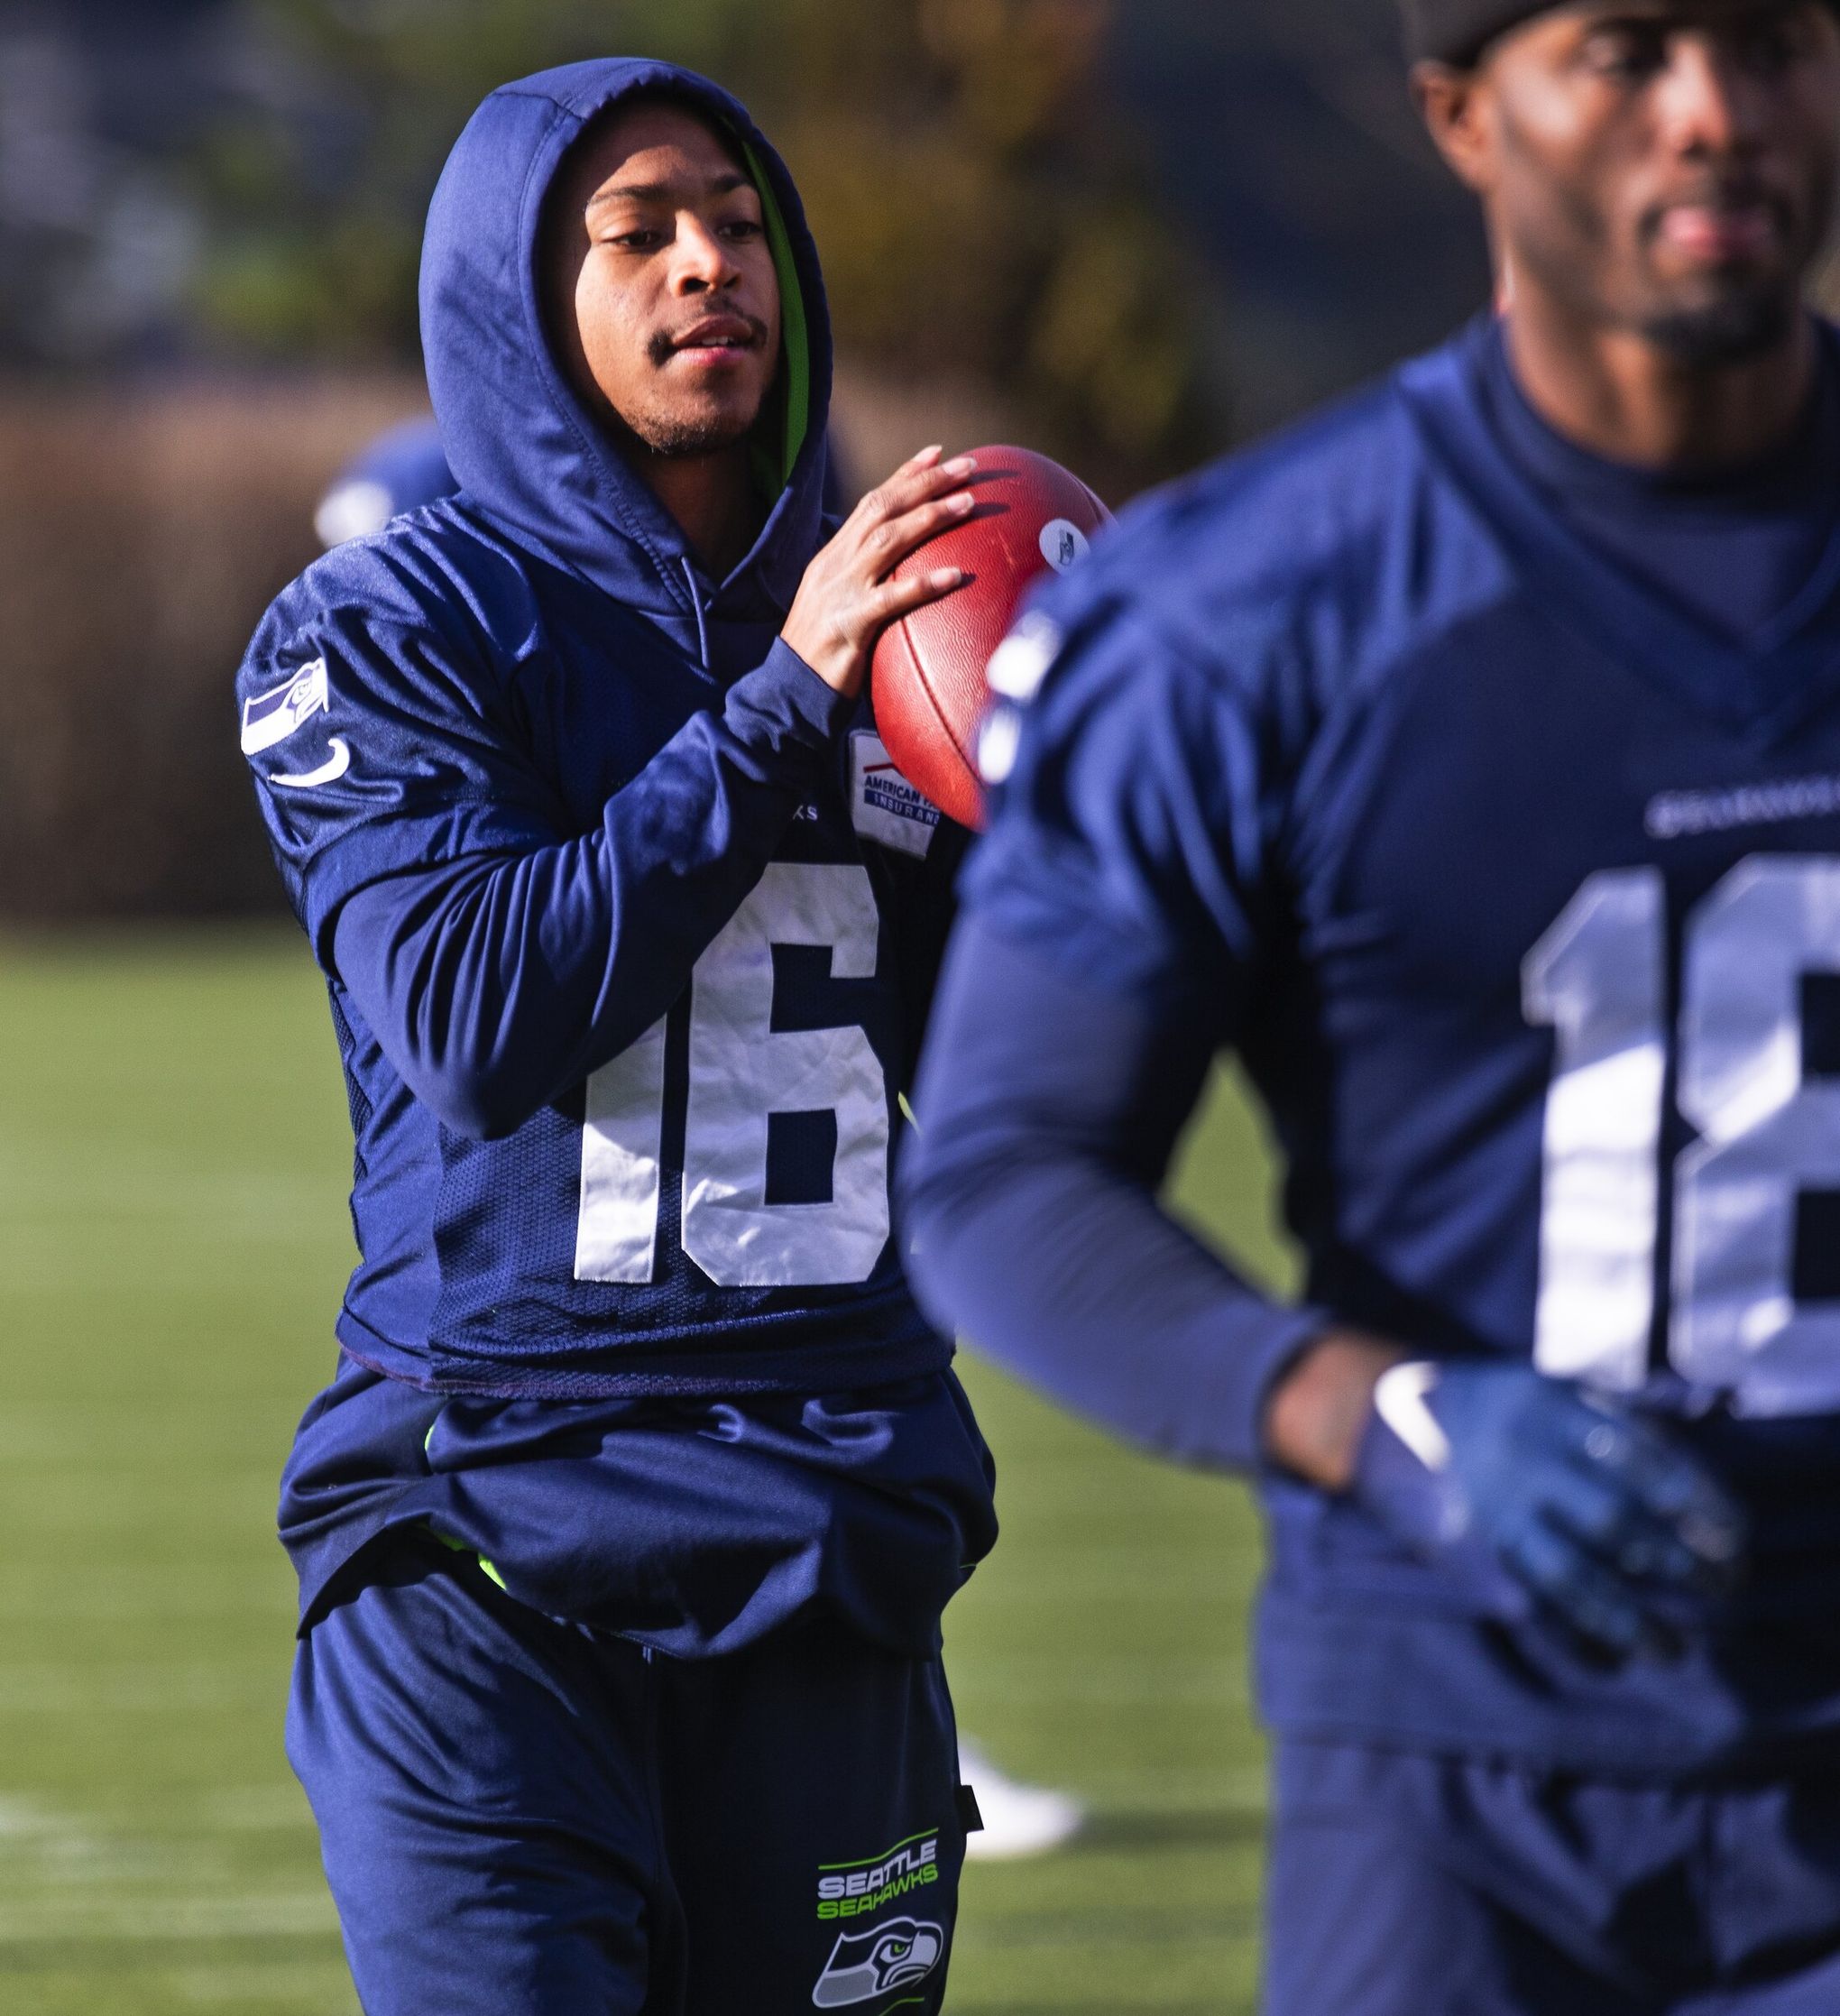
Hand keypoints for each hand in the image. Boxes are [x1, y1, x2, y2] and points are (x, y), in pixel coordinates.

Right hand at [781, 446, 974, 698]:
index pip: (873, 501)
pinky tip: (957, 576)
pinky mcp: (850, 625)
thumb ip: (866, 577)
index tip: (939, 452)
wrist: (787, 689)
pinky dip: (925, 585)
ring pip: (888, 541)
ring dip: (931, 518)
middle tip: (968, 466)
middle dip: (927, 482)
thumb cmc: (822, 651)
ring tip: (969, 504)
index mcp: (834, 555)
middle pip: (884, 508)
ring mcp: (841, 591)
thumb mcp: (840, 602)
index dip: (906, 474)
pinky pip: (892, 599)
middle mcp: (836, 563)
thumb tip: (905, 565)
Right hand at [1353, 1360, 1745, 1662]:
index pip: (1645, 1458)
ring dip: (1633, 1620)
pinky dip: (1573, 1639)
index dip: (1699, 1502)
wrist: (1377, 1413)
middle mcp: (1525, 1458)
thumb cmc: (1487, 1405)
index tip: (1736, 1536)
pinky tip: (1610, 1659)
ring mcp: (1493, 1508)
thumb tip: (1693, 1486)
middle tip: (1724, 1588)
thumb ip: (1607, 1424)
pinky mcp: (1468, 1550)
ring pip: (1573, 1576)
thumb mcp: (1544, 1388)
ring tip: (1677, 1650)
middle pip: (1616, 1521)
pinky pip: (1528, 1604)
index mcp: (1552, 1408)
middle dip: (1679, 1563)